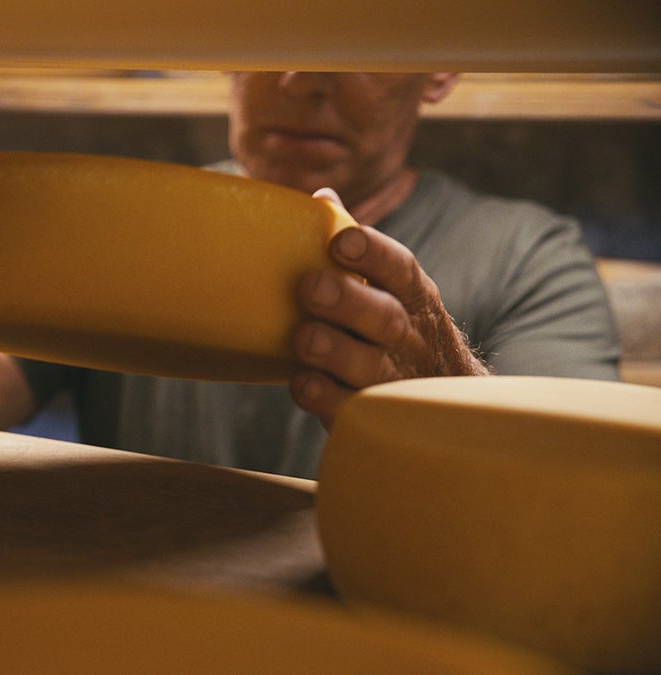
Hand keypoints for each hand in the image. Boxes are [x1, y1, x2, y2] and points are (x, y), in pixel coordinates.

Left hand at [289, 190, 488, 426]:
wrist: (444, 401)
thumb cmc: (397, 328)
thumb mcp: (390, 287)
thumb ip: (355, 249)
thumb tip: (321, 197)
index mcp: (411, 295)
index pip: (399, 267)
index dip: (372, 252)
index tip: (342, 241)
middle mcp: (407, 336)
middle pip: (383, 317)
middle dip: (347, 301)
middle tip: (309, 287)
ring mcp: (393, 379)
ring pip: (369, 366)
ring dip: (333, 350)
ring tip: (302, 337)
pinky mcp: (371, 414)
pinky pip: (350, 409)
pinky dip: (325, 397)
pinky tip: (301, 382)